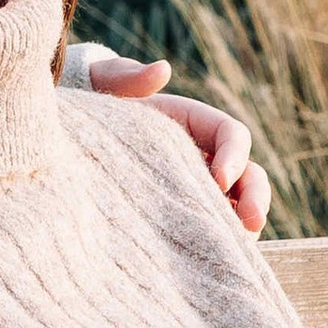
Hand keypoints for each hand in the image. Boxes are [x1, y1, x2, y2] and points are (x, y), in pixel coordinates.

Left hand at [87, 52, 270, 233]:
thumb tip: (162, 71)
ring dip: (243, 226)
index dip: (234, 155)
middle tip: (250, 222)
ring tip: (236, 246)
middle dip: (254, 197)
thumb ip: (127, 77)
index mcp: (193, 122)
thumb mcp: (103, 85)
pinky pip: (211, 230)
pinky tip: (209, 256)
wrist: (72, 143)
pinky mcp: (183, 216)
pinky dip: (218, 243)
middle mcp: (203, 156)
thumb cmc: (91, 108)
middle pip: (247, 174)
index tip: (219, 180)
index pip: (230, 134)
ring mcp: (195, 189)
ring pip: (235, 206)